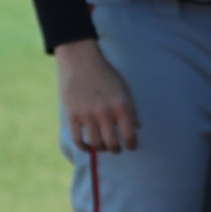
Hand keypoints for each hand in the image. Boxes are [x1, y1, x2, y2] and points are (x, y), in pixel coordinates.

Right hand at [56, 39, 138, 153]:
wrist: (81, 63)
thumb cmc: (106, 76)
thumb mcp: (124, 89)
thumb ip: (131, 109)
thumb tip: (138, 126)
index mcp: (122, 106)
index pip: (130, 134)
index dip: (132, 144)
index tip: (132, 147)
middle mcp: (105, 113)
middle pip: (112, 143)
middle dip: (116, 149)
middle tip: (117, 149)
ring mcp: (88, 115)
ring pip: (96, 143)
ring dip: (101, 149)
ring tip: (104, 147)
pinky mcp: (72, 116)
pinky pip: (78, 139)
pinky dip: (84, 147)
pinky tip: (88, 146)